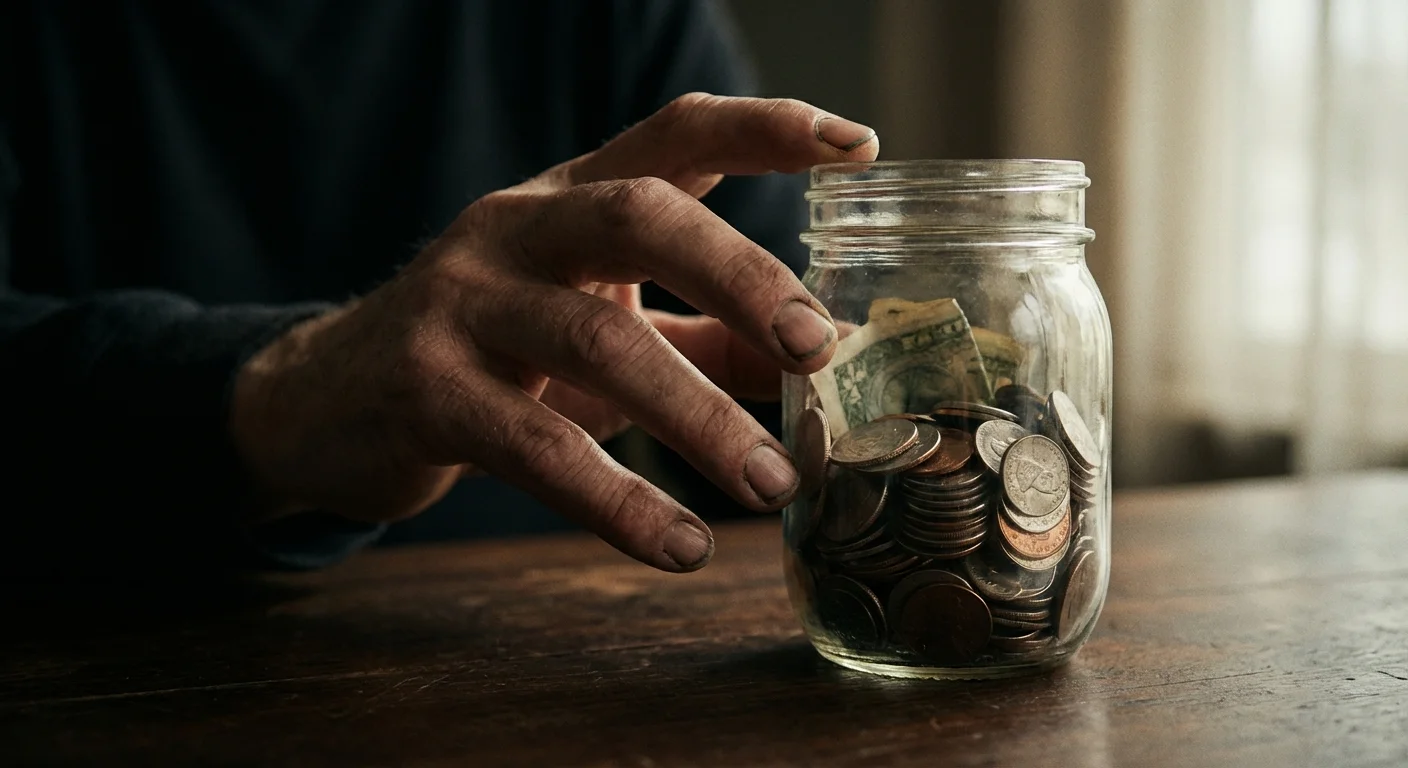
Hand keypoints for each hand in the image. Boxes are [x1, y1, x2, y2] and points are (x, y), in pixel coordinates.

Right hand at [231, 93, 879, 571]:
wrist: (326, 398)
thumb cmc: (492, 349)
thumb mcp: (597, 319)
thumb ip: (706, 336)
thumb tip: (824, 369)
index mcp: (569, 198)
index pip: (673, 132)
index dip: (764, 129)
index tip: (855, 146)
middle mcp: (516, 229)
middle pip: (639, 217)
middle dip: (741, 277)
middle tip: (820, 348)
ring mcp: (463, 303)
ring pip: (597, 342)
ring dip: (698, 419)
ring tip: (771, 485)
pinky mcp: (426, 391)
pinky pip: (538, 449)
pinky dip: (618, 500)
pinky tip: (679, 545)